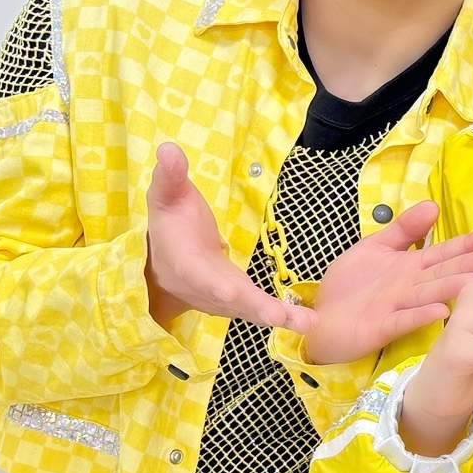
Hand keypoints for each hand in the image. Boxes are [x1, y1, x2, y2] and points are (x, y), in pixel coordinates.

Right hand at [145, 142, 313, 330]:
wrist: (162, 266)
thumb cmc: (170, 225)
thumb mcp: (166, 197)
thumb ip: (170, 176)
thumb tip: (168, 149)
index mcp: (186, 262)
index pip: (199, 274)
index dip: (214, 284)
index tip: (230, 292)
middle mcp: (205, 287)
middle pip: (231, 300)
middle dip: (255, 307)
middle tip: (280, 317)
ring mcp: (223, 300)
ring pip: (250, 310)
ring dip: (279, 318)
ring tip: (308, 323)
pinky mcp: (239, 303)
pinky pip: (261, 311)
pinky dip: (284, 318)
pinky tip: (310, 322)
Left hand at [300, 202, 472, 365]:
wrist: (321, 316)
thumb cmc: (350, 284)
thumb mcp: (375, 246)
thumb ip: (404, 229)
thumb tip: (433, 205)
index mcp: (411, 267)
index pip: (443, 252)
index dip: (466, 244)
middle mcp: (411, 287)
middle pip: (442, 274)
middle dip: (467, 266)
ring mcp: (399, 307)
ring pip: (428, 295)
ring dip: (450, 289)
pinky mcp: (383, 327)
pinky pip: (403, 319)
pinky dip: (421, 315)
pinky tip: (440, 311)